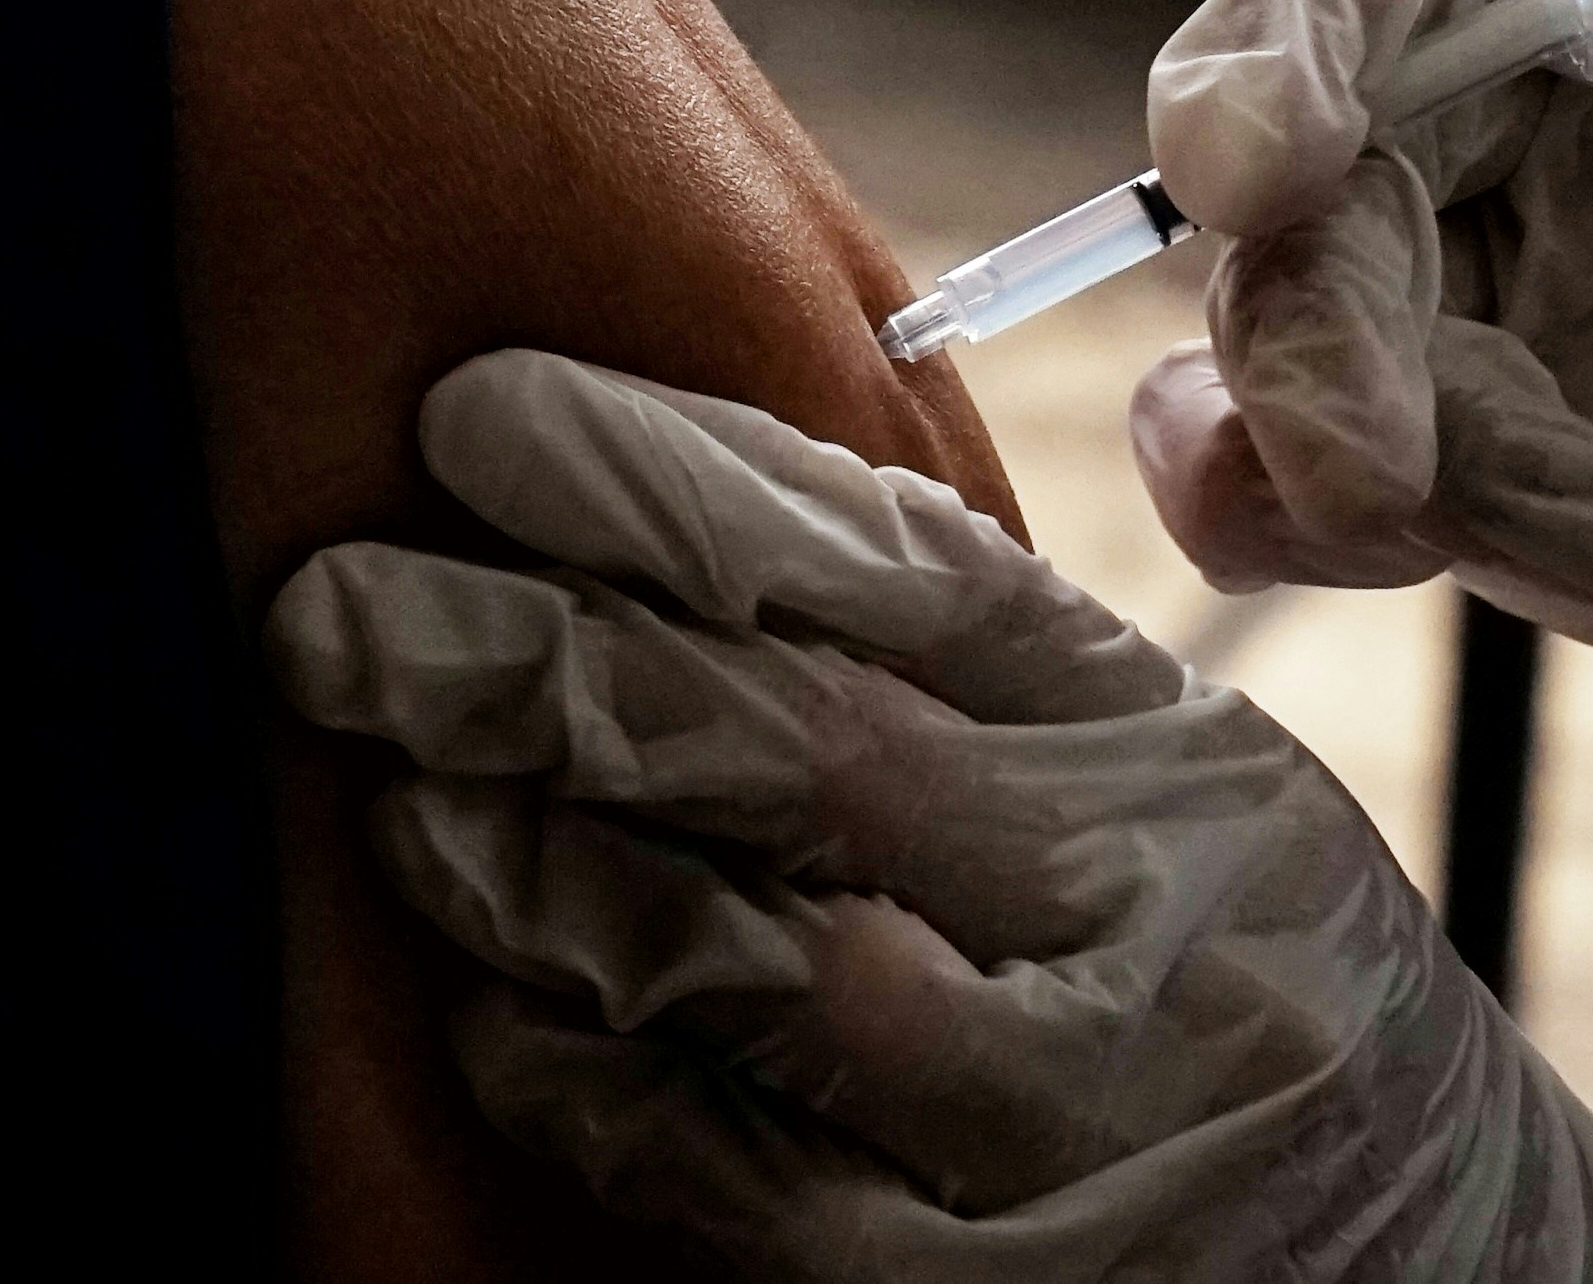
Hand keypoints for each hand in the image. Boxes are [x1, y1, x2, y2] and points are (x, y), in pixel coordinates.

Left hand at [270, 350, 1592, 1283]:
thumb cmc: (1259, 997)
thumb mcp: (1191, 800)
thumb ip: (992, 681)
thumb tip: (692, 518)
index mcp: (1177, 754)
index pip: (908, 569)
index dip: (673, 476)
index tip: (479, 411)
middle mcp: (1142, 917)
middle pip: (801, 743)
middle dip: (538, 659)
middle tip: (333, 604)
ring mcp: (1078, 1123)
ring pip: (756, 962)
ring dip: (536, 867)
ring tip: (393, 794)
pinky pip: (744, 1180)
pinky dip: (593, 1085)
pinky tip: (493, 1015)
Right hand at [1133, 0, 1592, 745]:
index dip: (1291, 27)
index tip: (1260, 160)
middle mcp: (1556, 117)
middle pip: (1303, 178)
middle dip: (1303, 324)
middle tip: (1382, 479)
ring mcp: (1528, 306)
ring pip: (1291, 355)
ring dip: (1355, 467)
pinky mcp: (1524, 483)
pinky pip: (1352, 504)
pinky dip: (1383, 544)